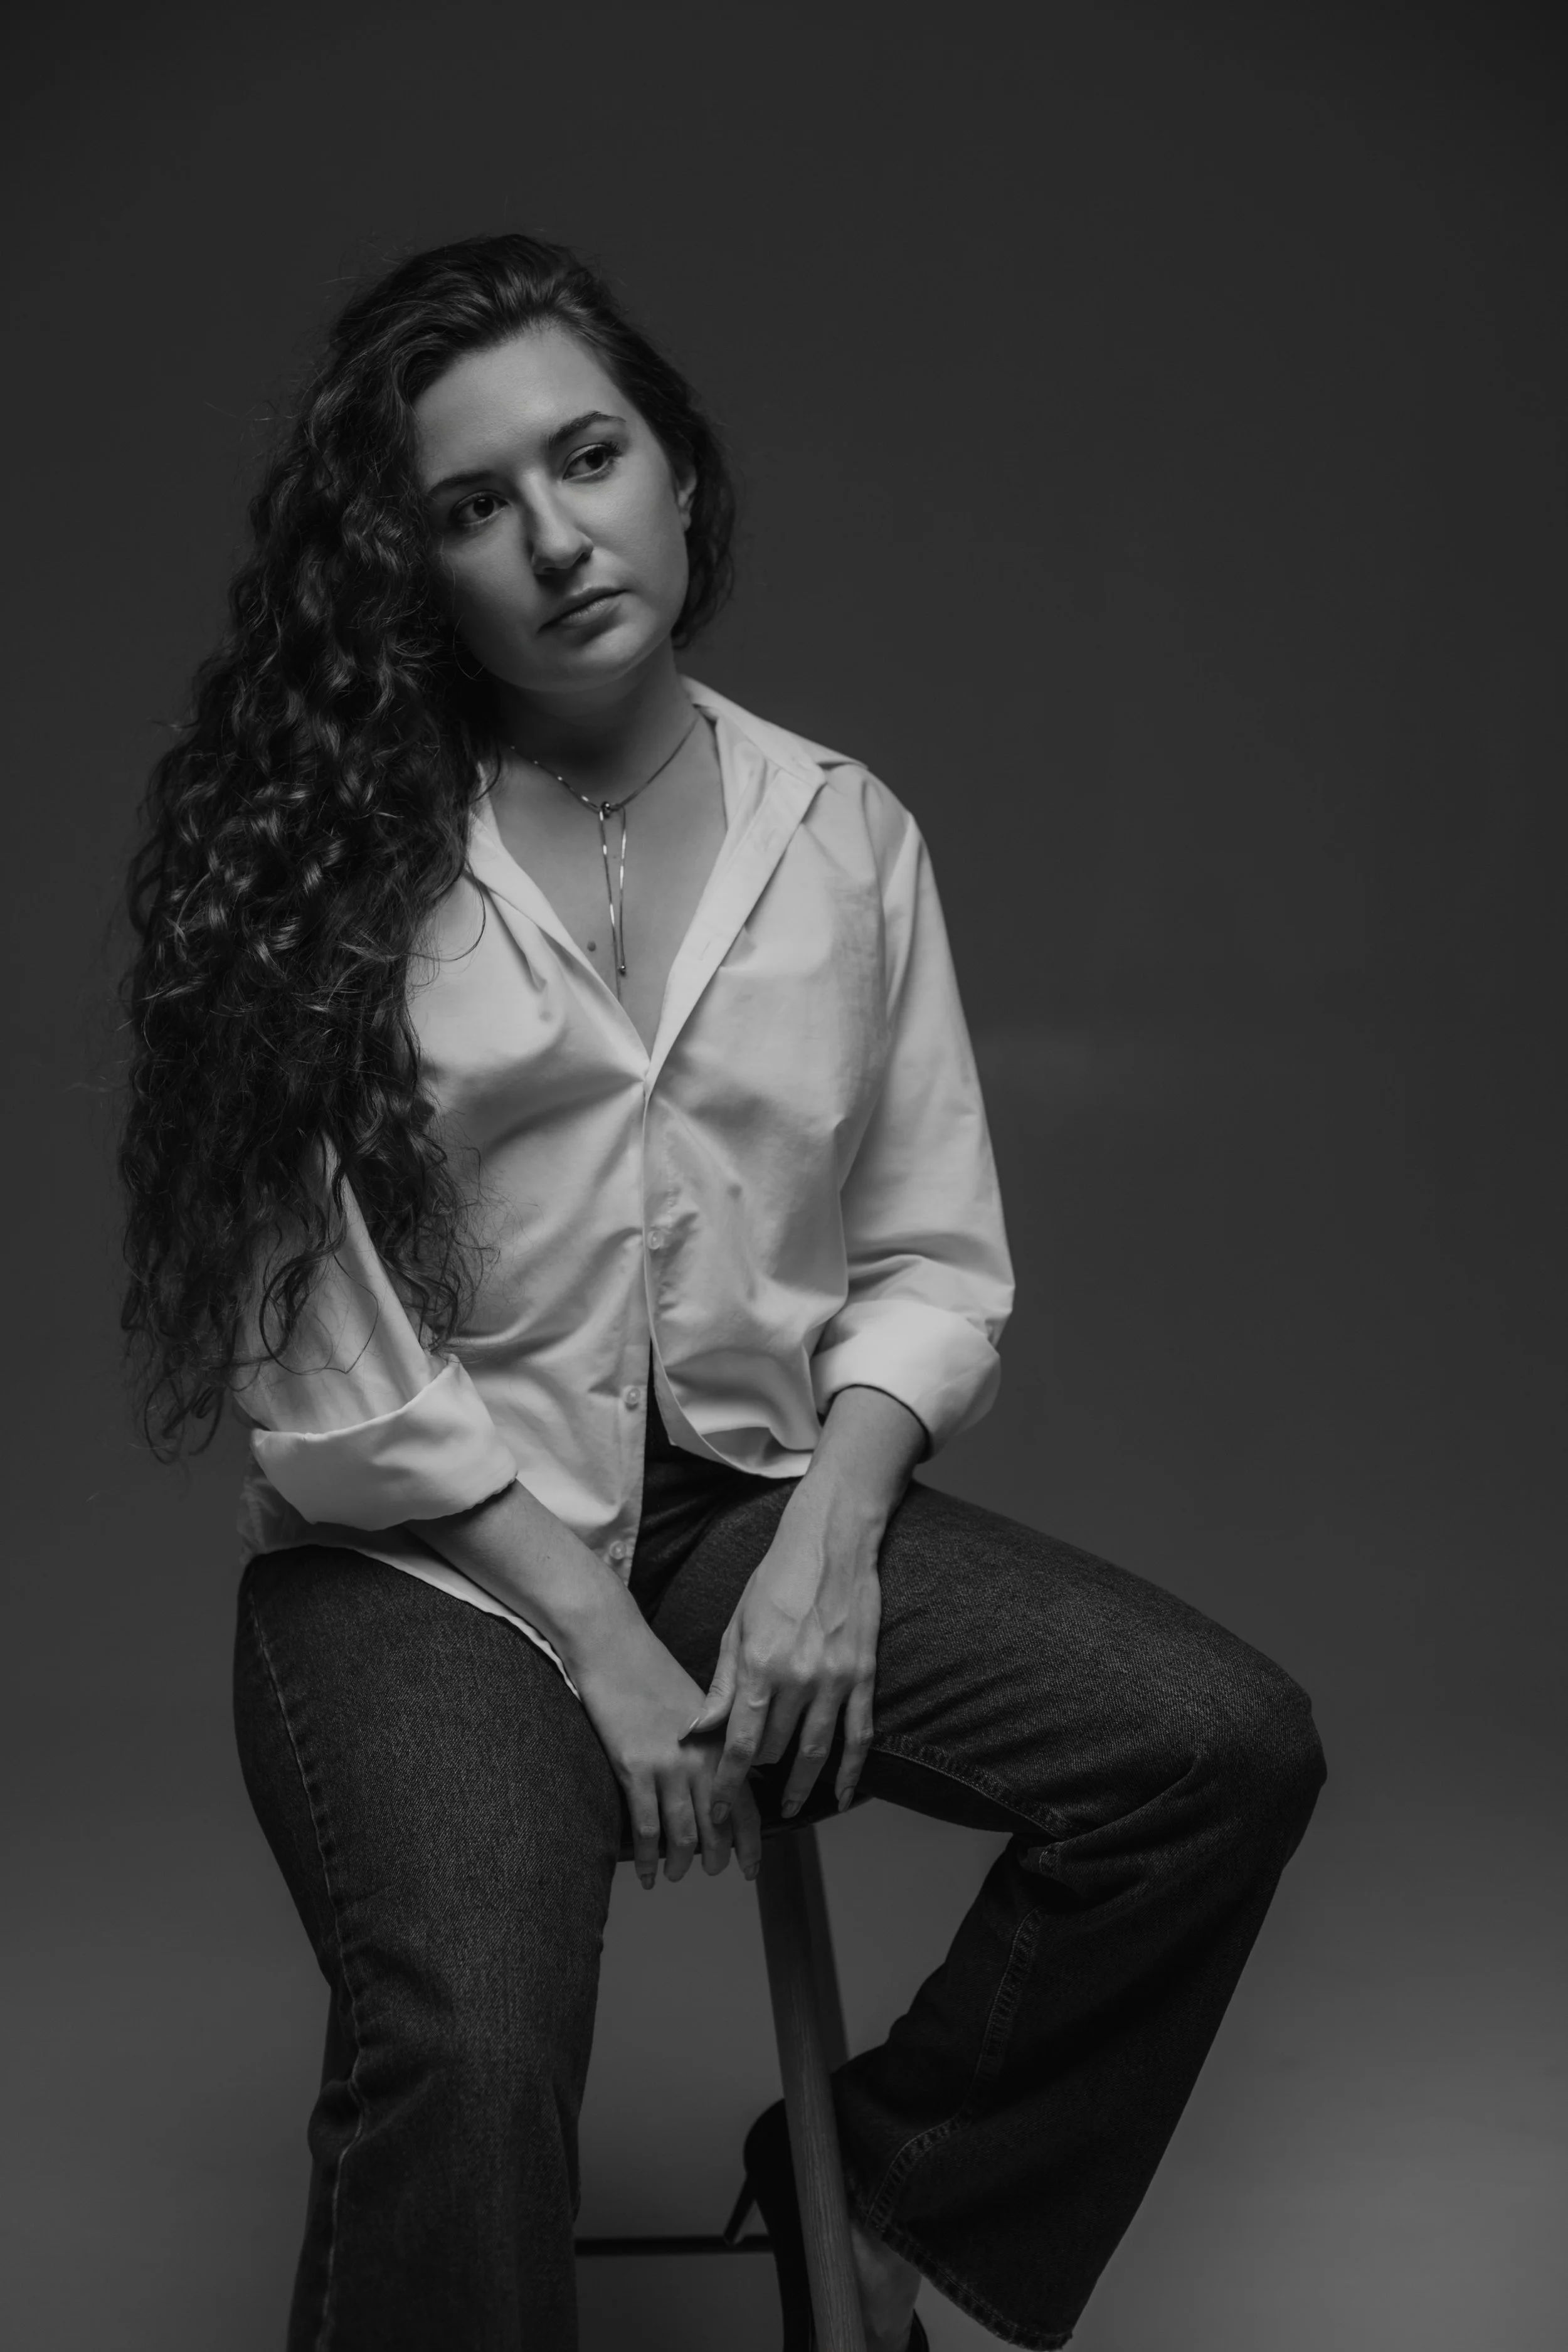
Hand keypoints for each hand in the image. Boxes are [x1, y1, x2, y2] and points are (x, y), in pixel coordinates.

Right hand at [572, 1596, 763, 1888]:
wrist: (613, 1647)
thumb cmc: (651, 1672)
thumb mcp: (697, 1704)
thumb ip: (713, 1742)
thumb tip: (722, 1780)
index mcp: (721, 1741)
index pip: (746, 1804)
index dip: (750, 1843)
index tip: (751, 1869)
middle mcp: (702, 1758)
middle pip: (718, 1826)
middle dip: (717, 1857)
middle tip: (711, 1872)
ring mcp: (669, 1765)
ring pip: (683, 1834)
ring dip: (682, 1863)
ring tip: (677, 1876)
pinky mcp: (635, 1768)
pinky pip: (646, 1828)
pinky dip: (647, 1859)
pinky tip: (646, 1875)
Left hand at [686, 1480, 882, 1822]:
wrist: (831, 1542)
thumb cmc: (777, 1579)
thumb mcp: (737, 1626)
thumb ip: (722, 1683)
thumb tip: (698, 1730)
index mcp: (759, 1664)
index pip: (739, 1742)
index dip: (727, 1783)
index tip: (716, 1810)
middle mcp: (797, 1677)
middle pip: (774, 1748)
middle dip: (756, 1775)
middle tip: (744, 1797)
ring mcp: (835, 1679)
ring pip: (815, 1749)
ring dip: (800, 1785)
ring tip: (787, 1808)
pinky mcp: (863, 1675)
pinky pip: (860, 1735)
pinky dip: (851, 1771)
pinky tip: (841, 1796)